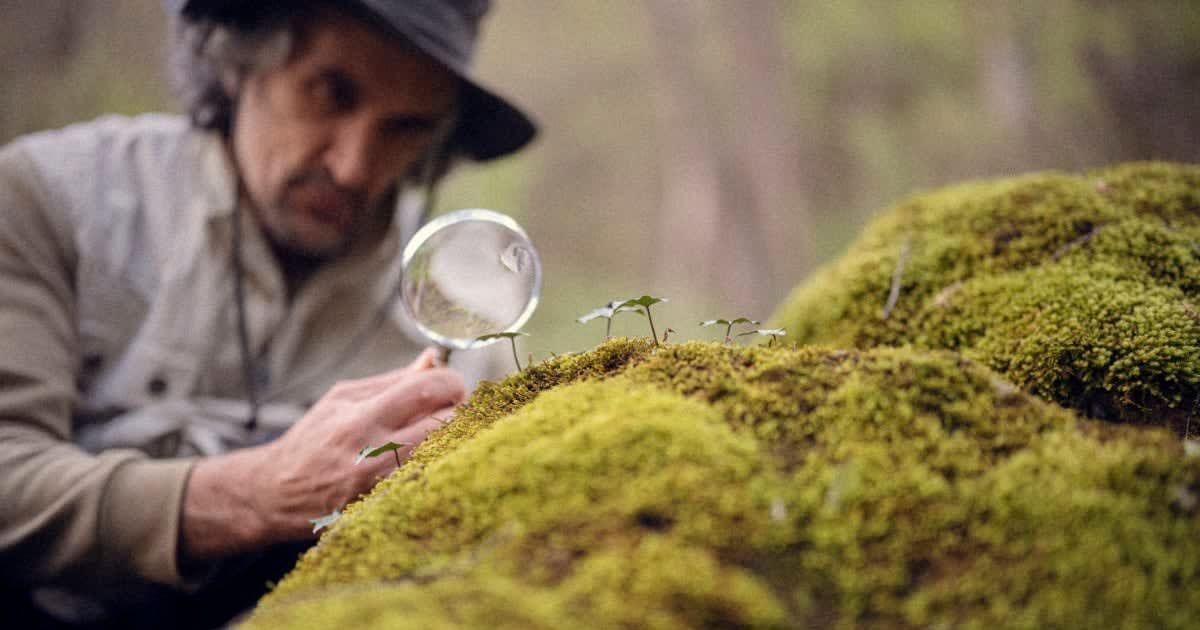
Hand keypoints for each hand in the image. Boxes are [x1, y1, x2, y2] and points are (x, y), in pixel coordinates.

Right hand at [182, 348, 463, 559]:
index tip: (454, 386)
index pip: (427, 388)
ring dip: (453, 441)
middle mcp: (371, 451)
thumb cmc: (311, 441)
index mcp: (360, 416)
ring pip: (444, 455)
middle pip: (445, 423)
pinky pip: (428, 483)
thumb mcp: (343, 400)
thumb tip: (433, 358)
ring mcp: (380, 486)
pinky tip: (432, 463)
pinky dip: (438, 468)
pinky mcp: (383, 510)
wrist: (272, 493)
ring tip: (443, 437)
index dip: (452, 383)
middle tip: (456, 412)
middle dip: (459, 412)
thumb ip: (392, 381)